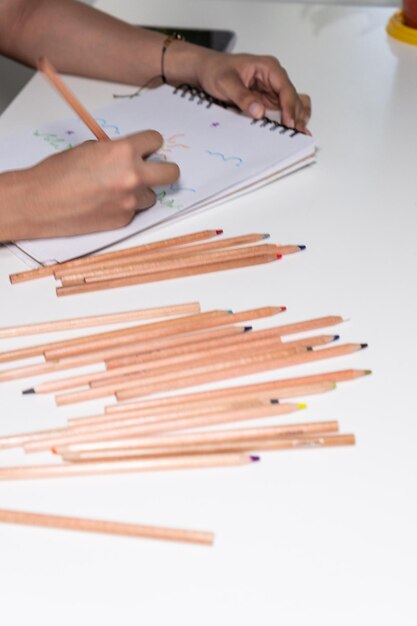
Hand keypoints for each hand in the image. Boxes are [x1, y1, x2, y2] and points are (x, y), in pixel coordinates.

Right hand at [1, 130, 179, 239]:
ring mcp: (131, 201)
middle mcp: (133, 176)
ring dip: (140, 192)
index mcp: (123, 152)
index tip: (148, 149)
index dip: (151, 145)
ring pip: (152, 195)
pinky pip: (134, 211)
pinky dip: (124, 207)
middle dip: (164, 170)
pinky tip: (104, 204)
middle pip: (172, 173)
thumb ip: (115, 151)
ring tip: (115, 191)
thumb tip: (131, 155)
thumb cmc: (58, 173)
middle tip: (153, 170)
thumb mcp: (89, 149)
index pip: (156, 141)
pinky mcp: (124, 220)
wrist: (40, 202)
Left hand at [194, 50, 310, 131]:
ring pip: (293, 104)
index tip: (289, 123)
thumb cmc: (216, 70)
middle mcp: (274, 78)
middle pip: (293, 98)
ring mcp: (272, 90)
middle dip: (296, 115)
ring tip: (299, 135)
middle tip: (296, 134)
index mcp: (268, 68)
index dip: (290, 106)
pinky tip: (291, 130)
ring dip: (296, 118)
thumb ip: (242, 96)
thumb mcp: (225, 82)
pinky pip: (283, 109)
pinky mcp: (268, 101)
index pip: (285, 88)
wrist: (207, 70)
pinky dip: (289, 119)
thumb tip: (259, 112)